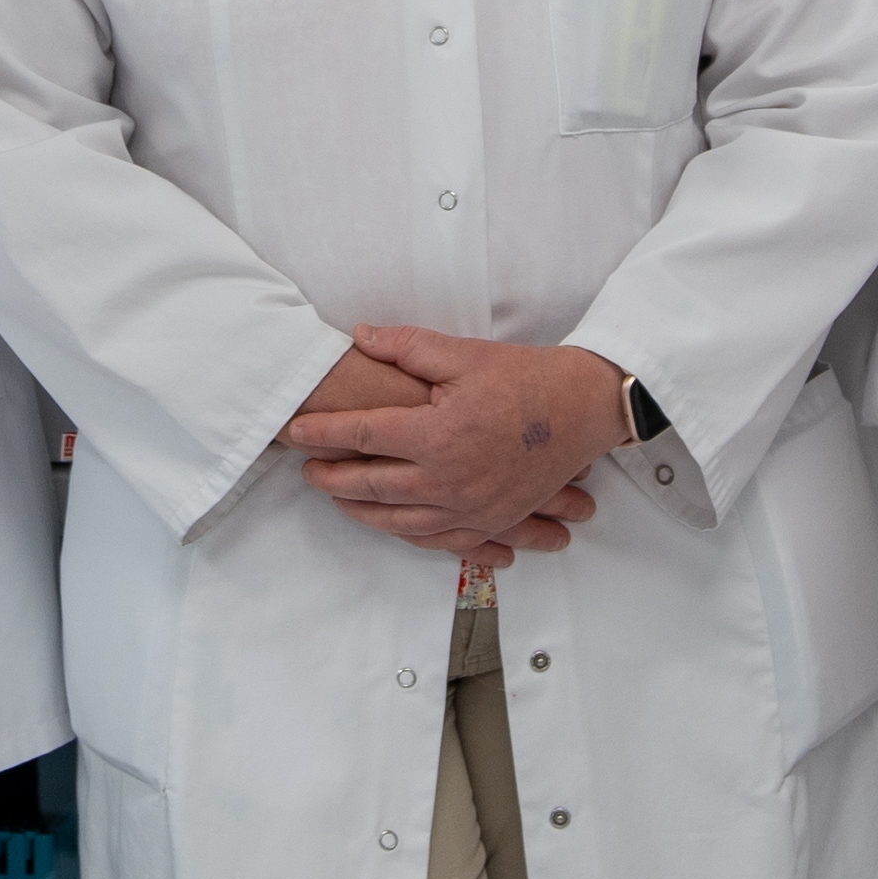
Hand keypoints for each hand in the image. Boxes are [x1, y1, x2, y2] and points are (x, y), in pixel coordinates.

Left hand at [286, 326, 632, 551]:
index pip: (362, 435)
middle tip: (306, 469)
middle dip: (330, 478)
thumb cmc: (524, 377)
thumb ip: (405, 347)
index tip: (295, 430)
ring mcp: (471, 508)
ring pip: (399, 522)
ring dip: (360, 512)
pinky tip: (390, 523)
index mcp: (437, 435)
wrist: (582, 409)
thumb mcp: (462, 353)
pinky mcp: (490, 521)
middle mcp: (449, 479)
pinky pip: (438, 541)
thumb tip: (359, 337)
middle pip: (371, 486)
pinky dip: (407, 534)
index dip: (322, 432)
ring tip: (338, 498)